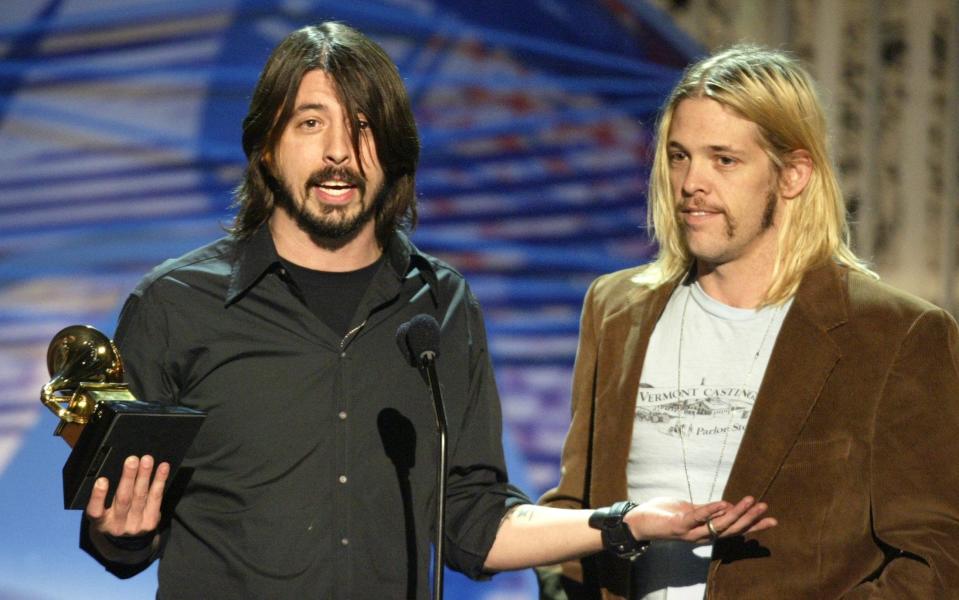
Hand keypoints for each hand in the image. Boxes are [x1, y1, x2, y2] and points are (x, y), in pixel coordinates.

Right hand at [86, 455, 168, 539]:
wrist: (125, 546)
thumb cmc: (110, 520)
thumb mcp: (101, 515)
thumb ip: (104, 499)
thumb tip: (120, 470)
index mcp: (99, 523)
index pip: (95, 511)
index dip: (98, 496)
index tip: (102, 480)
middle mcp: (117, 526)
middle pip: (123, 499)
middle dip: (128, 478)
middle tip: (132, 460)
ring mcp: (135, 525)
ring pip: (141, 497)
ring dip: (145, 476)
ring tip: (147, 460)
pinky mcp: (150, 522)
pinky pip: (156, 499)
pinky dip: (159, 481)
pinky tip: (163, 468)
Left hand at [625, 496, 775, 543]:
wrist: (636, 521)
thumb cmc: (663, 514)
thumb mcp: (688, 510)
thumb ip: (706, 510)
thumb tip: (728, 506)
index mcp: (705, 531)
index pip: (733, 530)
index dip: (752, 526)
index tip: (772, 520)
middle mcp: (700, 535)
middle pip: (730, 529)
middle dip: (749, 519)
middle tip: (765, 507)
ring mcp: (689, 532)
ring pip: (718, 526)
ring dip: (736, 513)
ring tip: (750, 501)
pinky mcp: (677, 525)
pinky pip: (697, 518)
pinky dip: (711, 510)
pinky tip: (723, 503)